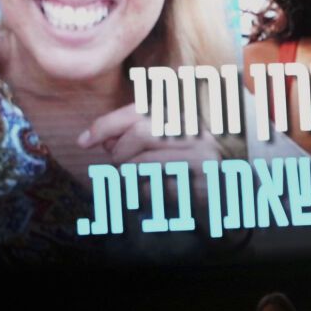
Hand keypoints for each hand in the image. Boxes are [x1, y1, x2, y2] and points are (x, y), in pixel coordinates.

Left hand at [78, 103, 222, 214]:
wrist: (227, 200)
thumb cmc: (185, 171)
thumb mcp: (160, 146)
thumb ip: (132, 136)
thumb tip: (98, 138)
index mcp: (184, 116)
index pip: (138, 111)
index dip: (106, 124)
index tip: (84, 141)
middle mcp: (196, 132)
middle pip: (139, 133)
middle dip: (119, 152)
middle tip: (118, 165)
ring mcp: (202, 158)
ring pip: (143, 163)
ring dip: (129, 176)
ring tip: (136, 181)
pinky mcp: (202, 186)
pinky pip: (156, 189)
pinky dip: (146, 194)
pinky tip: (156, 193)